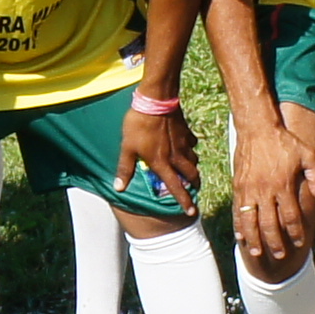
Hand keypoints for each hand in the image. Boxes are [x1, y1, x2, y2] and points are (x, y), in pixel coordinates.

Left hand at [116, 97, 205, 218]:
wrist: (156, 101)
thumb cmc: (139, 125)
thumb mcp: (127, 148)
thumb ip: (125, 169)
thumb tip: (119, 189)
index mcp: (162, 164)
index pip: (176, 188)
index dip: (184, 201)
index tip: (192, 212)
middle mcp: (176, 157)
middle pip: (191, 175)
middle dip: (194, 185)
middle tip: (195, 189)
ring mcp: (183, 144)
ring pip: (194, 161)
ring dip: (194, 168)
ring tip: (191, 171)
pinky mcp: (186, 131)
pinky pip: (192, 144)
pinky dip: (192, 148)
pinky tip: (188, 147)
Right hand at [230, 118, 314, 273]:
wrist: (257, 128)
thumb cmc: (284, 141)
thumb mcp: (307, 153)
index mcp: (284, 185)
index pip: (291, 216)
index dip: (296, 232)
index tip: (301, 242)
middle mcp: (265, 190)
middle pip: (270, 224)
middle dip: (276, 242)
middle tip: (281, 254)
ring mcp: (249, 190)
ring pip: (251, 222)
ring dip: (255, 240)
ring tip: (258, 253)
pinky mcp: (238, 187)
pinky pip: (238, 212)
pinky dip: (239, 226)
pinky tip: (241, 237)